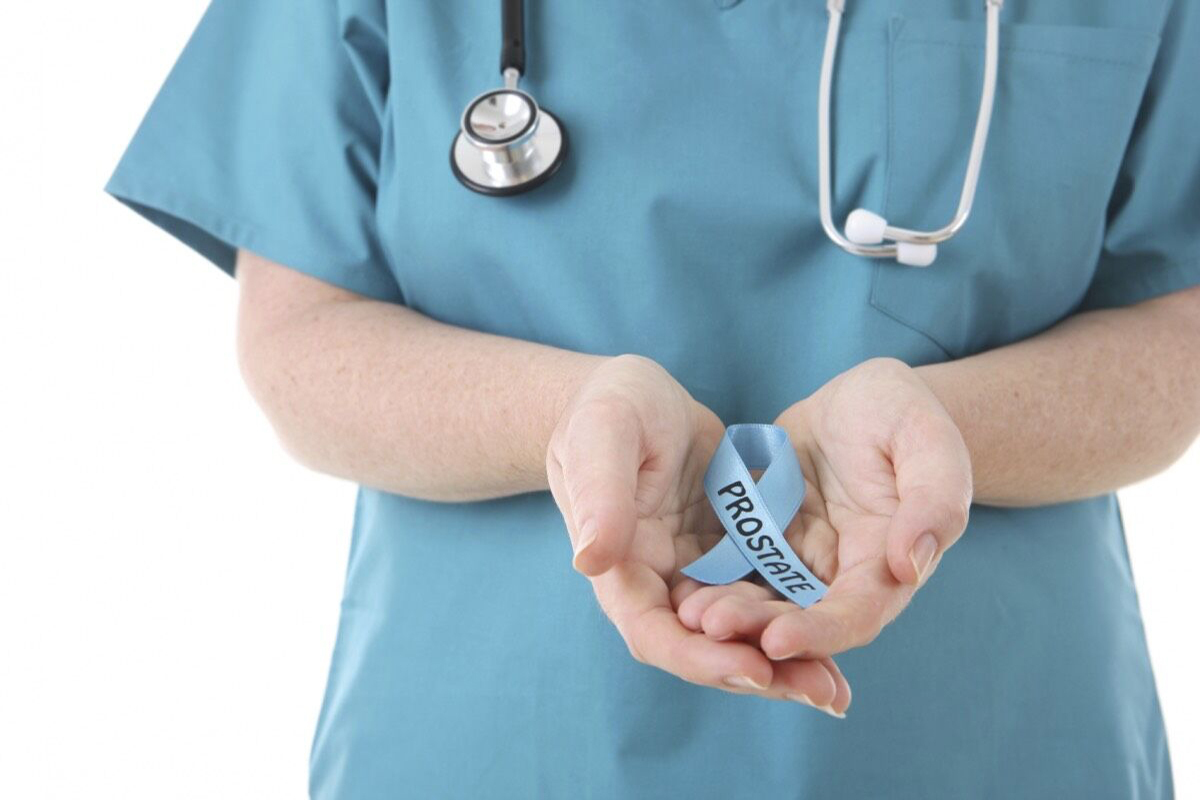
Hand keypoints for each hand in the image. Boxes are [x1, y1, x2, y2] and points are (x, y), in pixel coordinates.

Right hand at [546, 354, 851, 705]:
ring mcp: (697, 572)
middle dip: (761, 674)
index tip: (753, 667)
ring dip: (786, 660)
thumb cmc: (608, 406)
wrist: (634, 389)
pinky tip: (840, 632)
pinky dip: (797, 618)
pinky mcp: (731, 554)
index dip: (700, 658)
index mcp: (620, 567)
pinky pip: (765, 594)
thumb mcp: (603, 436)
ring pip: (741, 631)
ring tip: (837, 689)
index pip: (653, 633)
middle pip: (704, 647)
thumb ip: (600, 493)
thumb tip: (591, 559)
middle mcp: (658, 583)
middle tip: (822, 691)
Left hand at [674, 358, 971, 689]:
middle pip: (802, 620)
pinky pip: (737, 570)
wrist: (861, 400)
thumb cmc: (902, 412)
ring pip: (763, 602)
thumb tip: (909, 566)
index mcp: (888, 562)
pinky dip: (713, 583)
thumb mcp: (926, 439)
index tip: (776, 641)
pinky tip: (678, 587)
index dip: (820, 633)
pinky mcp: (766, 543)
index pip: (858, 614)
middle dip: (757, 630)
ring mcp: (800, 562)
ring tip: (688, 614)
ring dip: (730, 614)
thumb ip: (933, 499)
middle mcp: (843, 576)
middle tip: (708, 625)